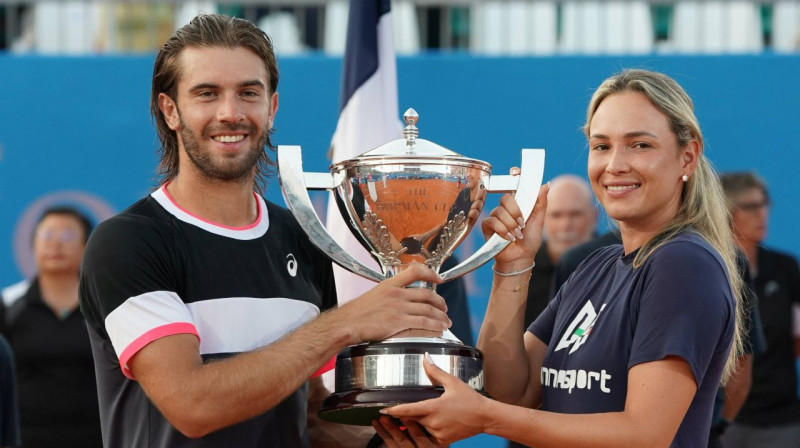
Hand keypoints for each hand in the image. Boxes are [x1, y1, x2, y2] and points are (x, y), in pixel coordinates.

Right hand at [334, 265, 450, 344]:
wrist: (347, 323)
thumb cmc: (357, 312)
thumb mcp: (374, 294)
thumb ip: (389, 293)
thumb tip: (401, 296)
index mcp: (390, 284)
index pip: (415, 272)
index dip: (431, 273)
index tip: (439, 278)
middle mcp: (397, 294)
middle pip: (427, 294)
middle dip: (440, 302)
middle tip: (444, 308)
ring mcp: (399, 308)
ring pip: (428, 310)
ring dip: (441, 317)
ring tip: (446, 322)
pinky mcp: (399, 322)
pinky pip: (424, 323)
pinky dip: (435, 326)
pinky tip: (439, 329)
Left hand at [382, 354, 490, 444]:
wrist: (485, 417)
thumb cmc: (470, 400)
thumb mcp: (453, 382)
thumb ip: (436, 371)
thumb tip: (426, 358)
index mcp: (434, 408)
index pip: (408, 410)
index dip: (394, 410)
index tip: (383, 409)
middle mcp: (434, 423)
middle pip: (412, 419)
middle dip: (406, 414)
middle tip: (398, 409)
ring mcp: (438, 433)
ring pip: (420, 428)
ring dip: (417, 422)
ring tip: (419, 415)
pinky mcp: (443, 440)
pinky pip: (429, 436)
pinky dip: (427, 430)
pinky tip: (430, 424)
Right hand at [481, 176, 548, 268]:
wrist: (521, 257)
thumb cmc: (530, 239)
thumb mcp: (539, 220)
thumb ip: (541, 202)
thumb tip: (546, 184)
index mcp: (519, 203)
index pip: (514, 184)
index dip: (514, 176)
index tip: (515, 172)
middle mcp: (506, 207)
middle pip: (506, 198)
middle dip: (515, 212)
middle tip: (522, 223)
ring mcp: (496, 215)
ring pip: (499, 211)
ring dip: (510, 225)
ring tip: (517, 234)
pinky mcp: (488, 225)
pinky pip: (492, 221)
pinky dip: (502, 230)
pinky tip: (509, 238)